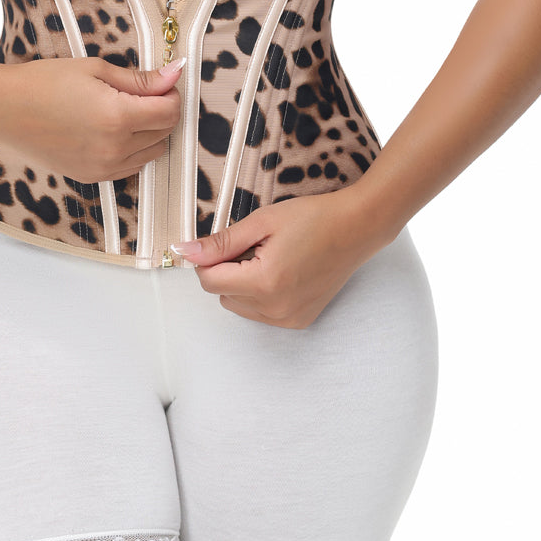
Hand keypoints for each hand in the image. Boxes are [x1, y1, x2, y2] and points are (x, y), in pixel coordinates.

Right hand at [0, 56, 184, 183]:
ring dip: (149, 132)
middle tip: (141, 92)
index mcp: (118, 118)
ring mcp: (102, 168)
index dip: (170, 94)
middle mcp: (114, 149)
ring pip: (151, 153)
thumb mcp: (95, 70)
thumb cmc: (43, 82)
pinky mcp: (90, 177)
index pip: (170, 112)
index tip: (161, 82)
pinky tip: (111, 129)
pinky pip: (129, 167)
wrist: (2, 110)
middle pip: (164, 134)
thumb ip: (139, 79)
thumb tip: (175, 74)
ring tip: (124, 110)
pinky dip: (131, 150)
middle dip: (161, 111)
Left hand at [170, 189, 383, 328]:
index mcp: (264, 283)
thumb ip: (221, 241)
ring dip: (242, 283)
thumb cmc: (313, 218)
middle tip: (254, 244)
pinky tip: (282, 271)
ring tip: (269, 257)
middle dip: (227, 270)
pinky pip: (260, 313)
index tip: (222, 241)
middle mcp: (276, 309)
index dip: (208, 258)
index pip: (209, 281)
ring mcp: (289, 319)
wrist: (356, 228)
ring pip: (239, 305)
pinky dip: (260, 294)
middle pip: (222, 294)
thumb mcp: (261, 222)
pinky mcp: (299, 321)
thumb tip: (184, 251)